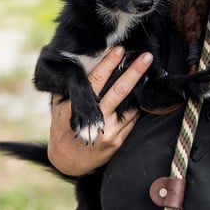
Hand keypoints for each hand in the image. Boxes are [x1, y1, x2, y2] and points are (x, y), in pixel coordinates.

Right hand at [47, 46, 151, 175]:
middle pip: (120, 90)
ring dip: (141, 88)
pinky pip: (133, 119)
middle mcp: (98, 118)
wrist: (68, 161)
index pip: (97, 81)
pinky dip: (138, 106)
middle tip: (146, 57)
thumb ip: (68, 89)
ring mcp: (110, 131)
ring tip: (151, 70)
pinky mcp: (119, 141)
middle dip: (134, 71)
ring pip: (130, 105)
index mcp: (79, 107)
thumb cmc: (62, 129)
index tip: (119, 49)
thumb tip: (71, 65)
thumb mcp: (59, 107)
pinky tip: (144, 93)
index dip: (108, 64)